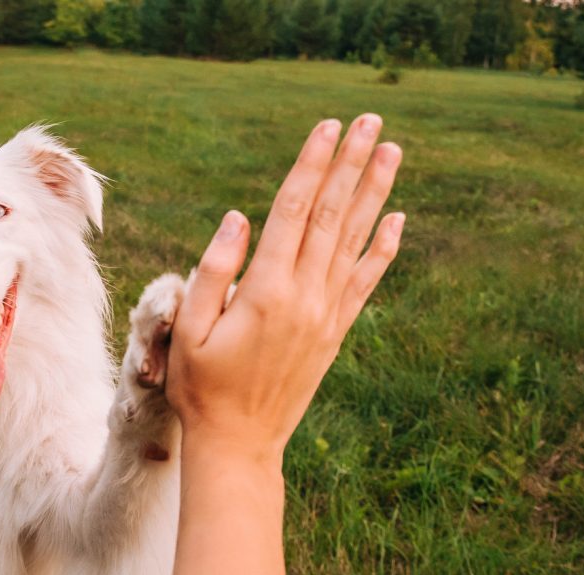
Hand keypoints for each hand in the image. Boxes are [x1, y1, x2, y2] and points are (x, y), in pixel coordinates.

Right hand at [166, 115, 404, 462]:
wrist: (239, 444)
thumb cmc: (200, 387)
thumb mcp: (187, 329)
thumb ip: (212, 271)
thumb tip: (238, 218)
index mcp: (265, 290)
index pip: (293, 211)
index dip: (311, 165)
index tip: (328, 128)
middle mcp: (305, 296)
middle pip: (331, 215)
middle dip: (351, 164)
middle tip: (371, 121)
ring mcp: (325, 314)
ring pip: (354, 240)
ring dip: (374, 193)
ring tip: (392, 151)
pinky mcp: (335, 332)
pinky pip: (365, 281)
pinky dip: (383, 249)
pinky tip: (397, 220)